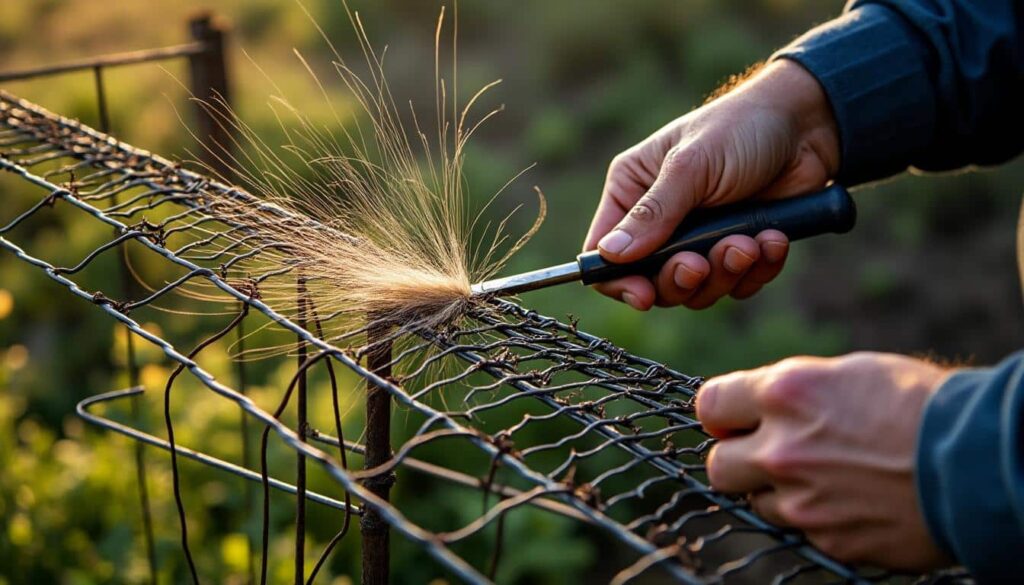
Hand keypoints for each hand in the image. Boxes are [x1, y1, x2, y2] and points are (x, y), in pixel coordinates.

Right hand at [583, 60, 839, 309]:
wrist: (808, 124)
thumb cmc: (740, 128)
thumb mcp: (691, 165)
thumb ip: (654, 212)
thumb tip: (611, 254)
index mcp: (633, 191)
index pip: (604, 251)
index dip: (617, 280)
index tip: (643, 295)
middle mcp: (660, 221)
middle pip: (651, 281)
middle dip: (681, 279)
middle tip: (702, 264)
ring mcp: (700, 239)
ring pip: (697, 291)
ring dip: (725, 274)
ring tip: (749, 242)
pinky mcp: (739, 251)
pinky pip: (738, 286)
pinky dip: (757, 270)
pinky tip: (773, 239)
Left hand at [696, 352, 953, 569]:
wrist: (977, 461)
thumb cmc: (921, 403)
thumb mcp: (849, 373)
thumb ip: (794, 392)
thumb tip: (763, 404)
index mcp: (785, 395)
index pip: (710, 405)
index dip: (721, 413)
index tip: (733, 418)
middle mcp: (782, 449)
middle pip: (717, 465)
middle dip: (737, 459)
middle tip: (767, 452)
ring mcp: (802, 501)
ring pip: (756, 502)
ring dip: (777, 491)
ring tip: (823, 476)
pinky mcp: (828, 539)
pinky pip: (800, 530)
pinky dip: (816, 518)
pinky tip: (850, 500)